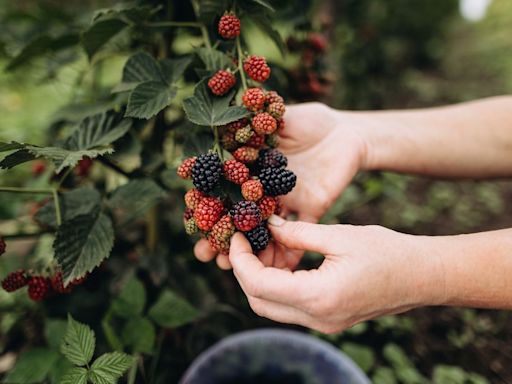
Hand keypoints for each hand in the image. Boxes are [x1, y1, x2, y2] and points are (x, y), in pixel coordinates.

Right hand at [195, 103, 368, 268]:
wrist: (348, 132)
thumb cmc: (312, 120)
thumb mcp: (281, 116)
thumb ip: (257, 124)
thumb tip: (226, 123)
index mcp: (255, 168)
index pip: (225, 190)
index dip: (208, 206)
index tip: (192, 222)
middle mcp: (267, 190)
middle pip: (240, 216)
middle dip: (221, 237)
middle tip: (205, 255)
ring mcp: (288, 203)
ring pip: (266, 231)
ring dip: (250, 250)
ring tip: (232, 267)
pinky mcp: (312, 210)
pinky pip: (302, 234)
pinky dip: (292, 252)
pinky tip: (279, 268)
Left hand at [228, 215, 444, 332]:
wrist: (422, 276)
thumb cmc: (387, 251)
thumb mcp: (339, 235)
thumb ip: (298, 233)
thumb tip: (268, 226)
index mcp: (318, 297)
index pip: (258, 285)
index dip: (240, 260)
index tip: (236, 236)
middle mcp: (317, 318)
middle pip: (259, 302)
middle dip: (244, 271)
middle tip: (247, 241)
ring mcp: (323, 324)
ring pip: (272, 308)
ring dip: (260, 279)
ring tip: (267, 246)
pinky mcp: (329, 321)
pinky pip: (290, 307)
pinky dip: (279, 286)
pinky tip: (285, 260)